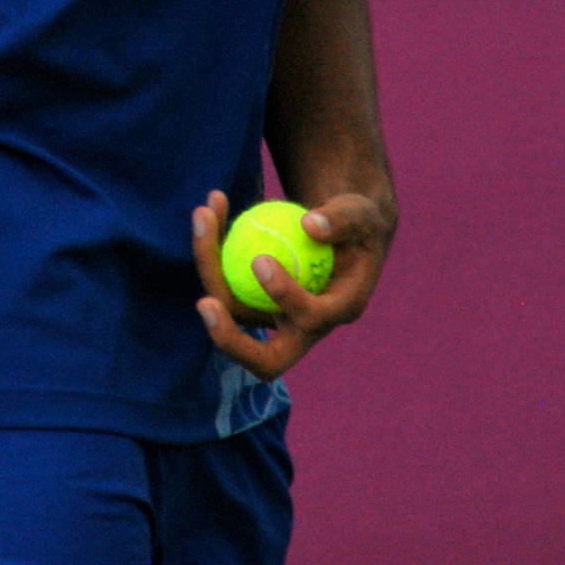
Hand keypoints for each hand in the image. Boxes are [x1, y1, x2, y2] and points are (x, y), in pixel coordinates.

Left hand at [192, 185, 396, 382]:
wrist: (343, 231)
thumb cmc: (357, 223)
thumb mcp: (361, 214)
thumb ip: (342, 220)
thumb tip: (309, 225)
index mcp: (339, 311)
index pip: (312, 319)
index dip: (285, 297)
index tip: (260, 259)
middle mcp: (306, 328)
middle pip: (264, 357)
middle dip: (229, 339)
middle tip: (204, 303)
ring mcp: (276, 319)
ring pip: (233, 308)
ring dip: (209, 263)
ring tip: (204, 213)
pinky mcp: (255, 302)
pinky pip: (225, 281)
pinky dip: (213, 247)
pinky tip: (210, 207)